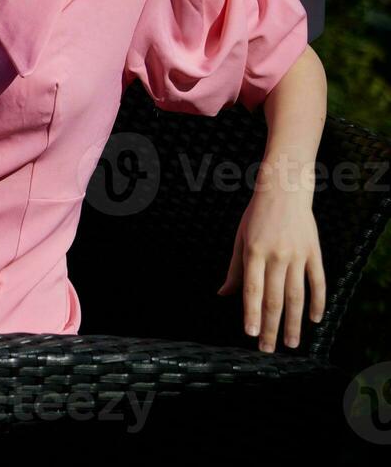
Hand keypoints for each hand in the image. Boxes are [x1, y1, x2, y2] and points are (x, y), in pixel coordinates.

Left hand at [216, 190, 325, 351]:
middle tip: (268, 349)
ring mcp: (297, 255)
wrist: (284, 191)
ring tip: (291, 343)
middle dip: (271, 327)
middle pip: (274, 298)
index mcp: (254, 252)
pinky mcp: (314, 252)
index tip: (251, 334)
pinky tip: (314, 320)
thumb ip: (234, 270)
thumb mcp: (240, 239)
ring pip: (296, 296)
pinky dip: (318, 302)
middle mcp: (276, 256)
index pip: (252, 289)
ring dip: (294, 322)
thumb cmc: (256, 216)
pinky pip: (318, 282)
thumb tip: (222, 294)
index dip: (251, 313)